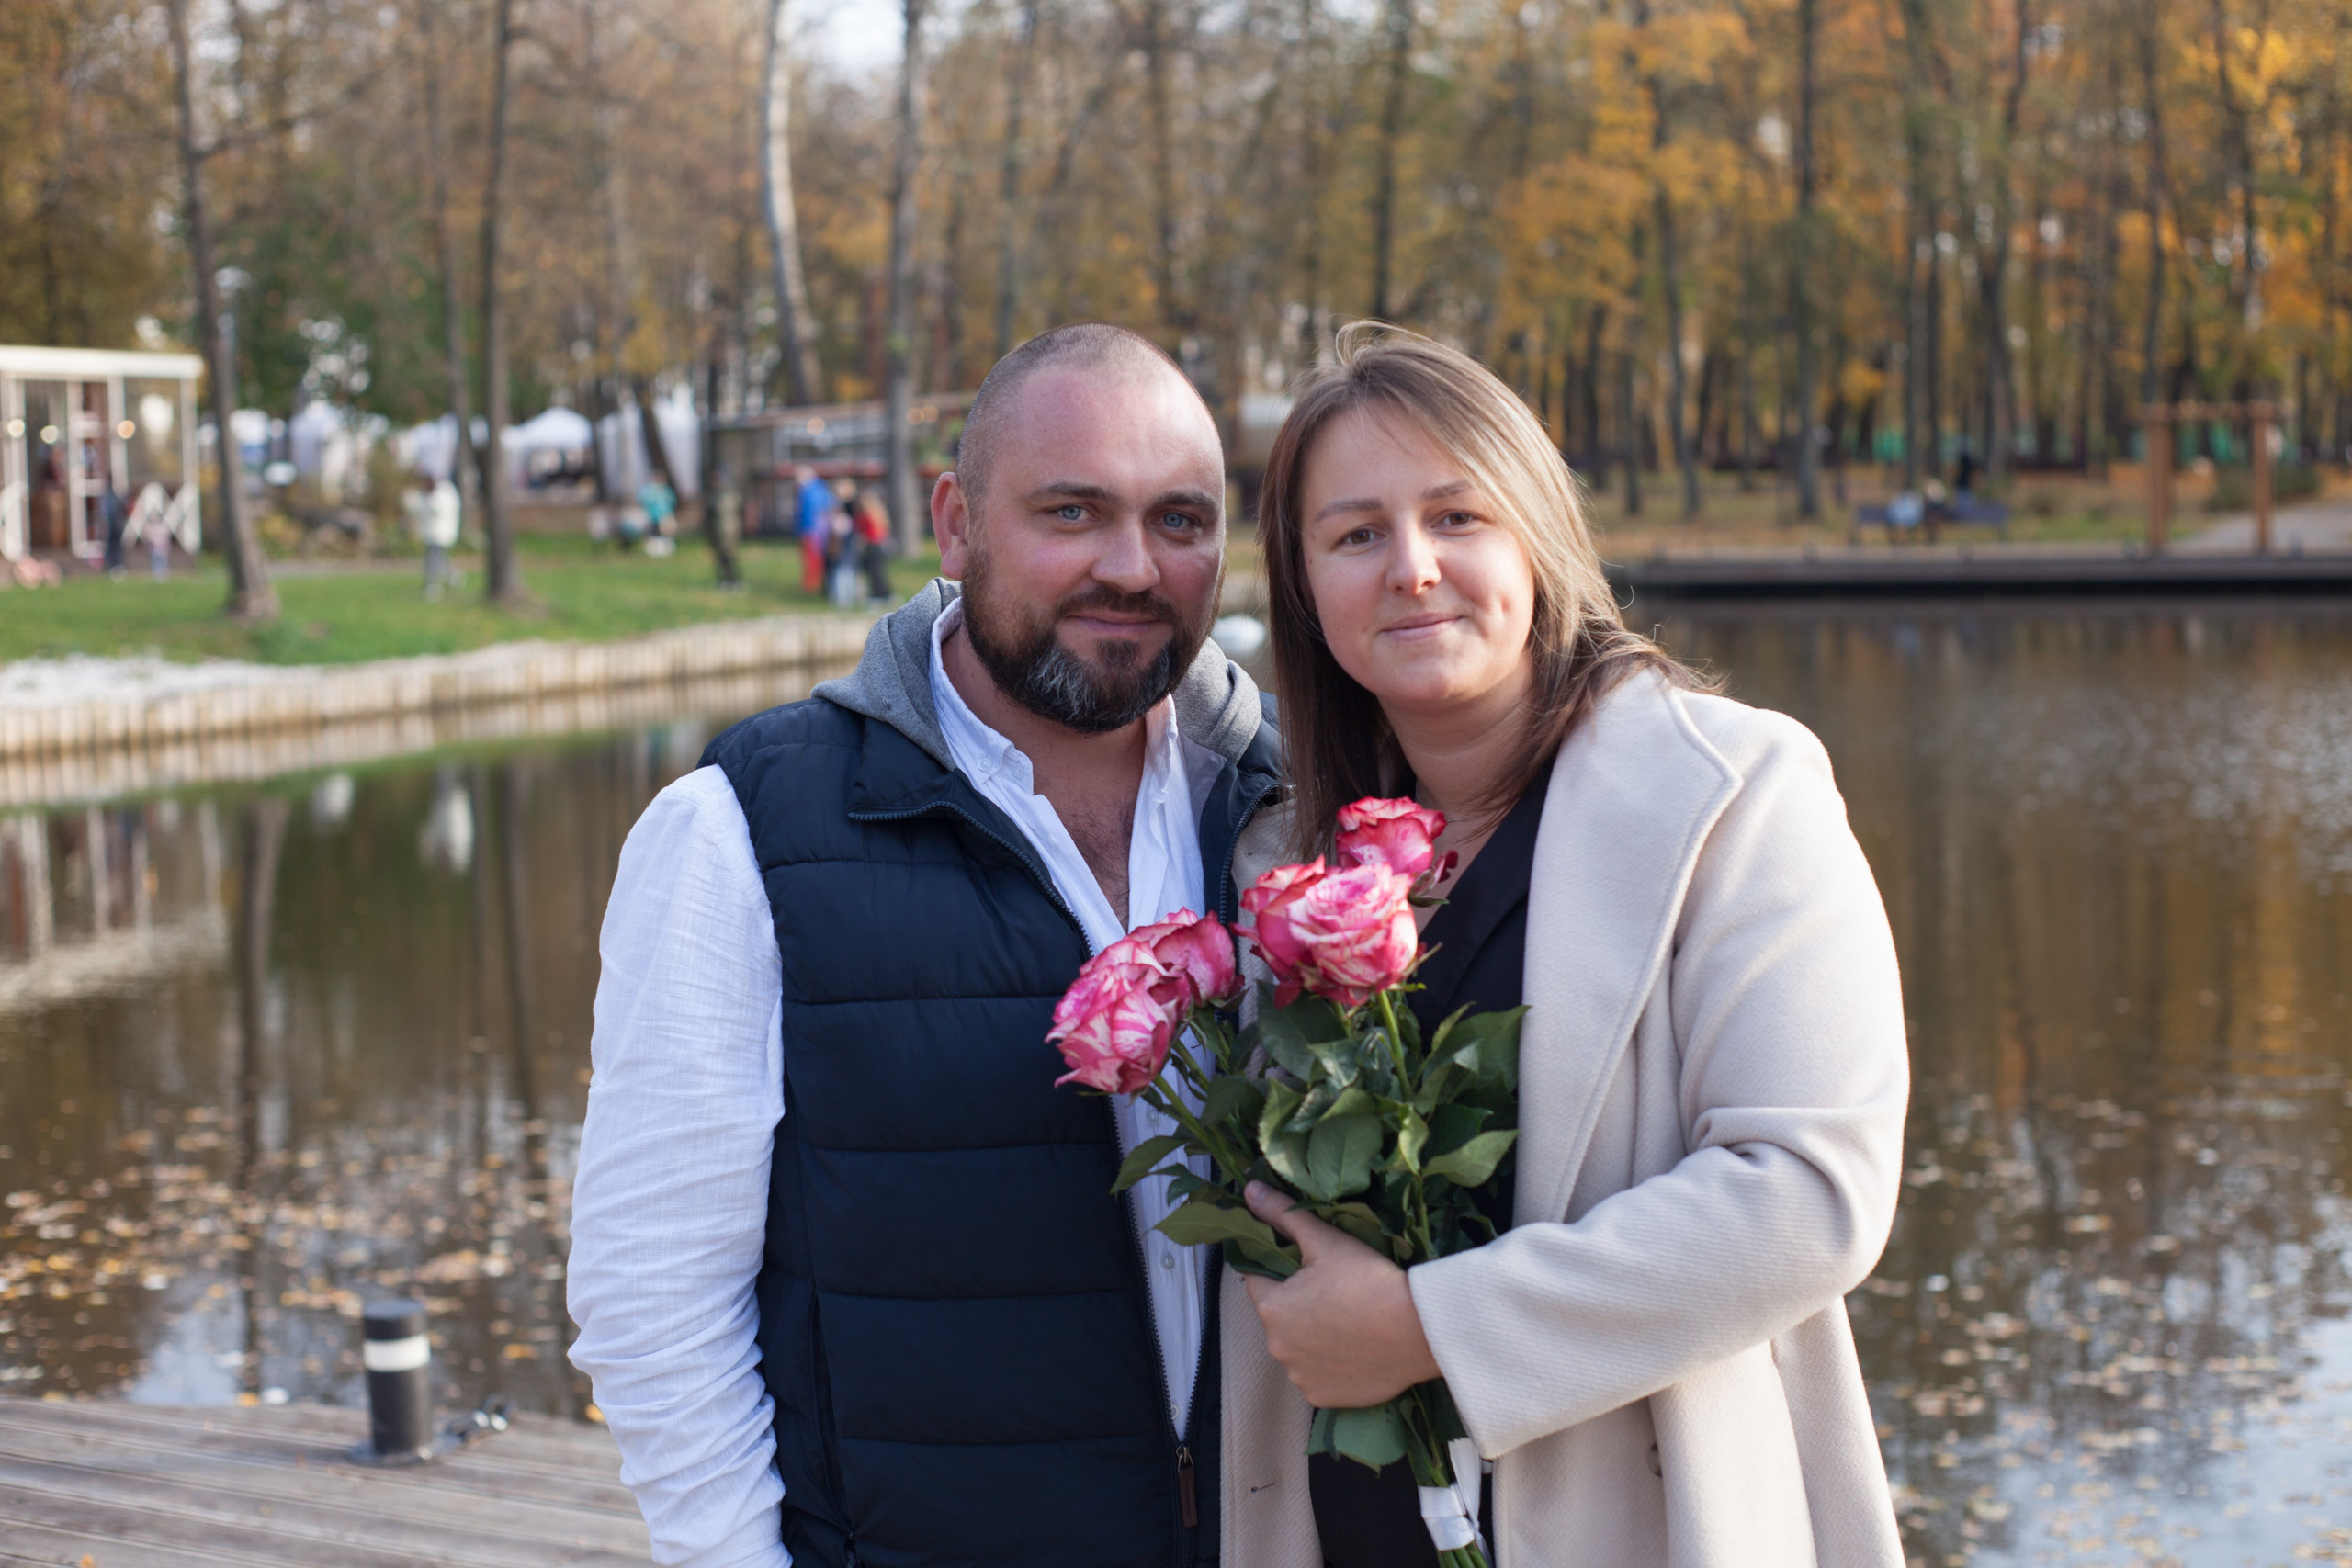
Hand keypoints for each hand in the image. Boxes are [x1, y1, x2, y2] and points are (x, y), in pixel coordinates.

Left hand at [1241, 1181, 1442, 1407]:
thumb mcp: (1324, 1240)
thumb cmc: (1369, 1281)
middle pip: (1279, 1316)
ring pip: (1298, 1348)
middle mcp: (1277, 1347)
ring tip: (1349, 1321)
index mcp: (1272, 1308)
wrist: (1419, 1331)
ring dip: (1312, 1337)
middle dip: (1298, 1304)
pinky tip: (1354, 1349)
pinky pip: (1317, 1376)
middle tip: (1335, 1291)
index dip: (1280, 1268)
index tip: (1308, 1266)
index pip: (1258, 1279)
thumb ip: (1282, 1214)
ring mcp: (1300, 1376)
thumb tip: (1250, 1191)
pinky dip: (1330, 1365)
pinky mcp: (1324, 1398)